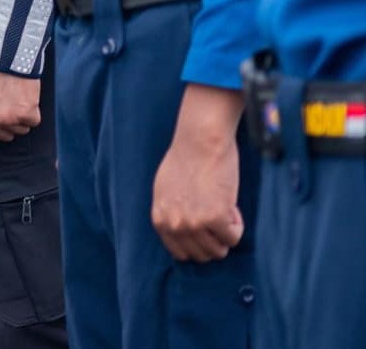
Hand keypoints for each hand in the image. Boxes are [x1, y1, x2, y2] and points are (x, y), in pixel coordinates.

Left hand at [0, 63, 41, 150]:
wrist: (7, 58)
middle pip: (5, 137)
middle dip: (7, 123)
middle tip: (6, 103)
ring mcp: (9, 119)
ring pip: (21, 130)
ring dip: (20, 117)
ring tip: (15, 98)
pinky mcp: (27, 114)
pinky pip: (33, 121)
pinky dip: (32, 111)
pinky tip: (25, 98)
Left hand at [152, 85, 246, 262]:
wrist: (200, 141)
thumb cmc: (186, 160)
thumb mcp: (166, 191)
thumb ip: (172, 214)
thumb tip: (183, 233)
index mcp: (160, 219)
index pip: (181, 253)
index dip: (198, 243)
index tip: (206, 228)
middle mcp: (174, 225)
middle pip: (202, 256)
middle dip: (214, 239)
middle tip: (217, 214)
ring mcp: (193, 223)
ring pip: (219, 250)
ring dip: (226, 232)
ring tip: (222, 207)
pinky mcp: (215, 218)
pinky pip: (233, 238)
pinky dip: (237, 224)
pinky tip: (230, 203)